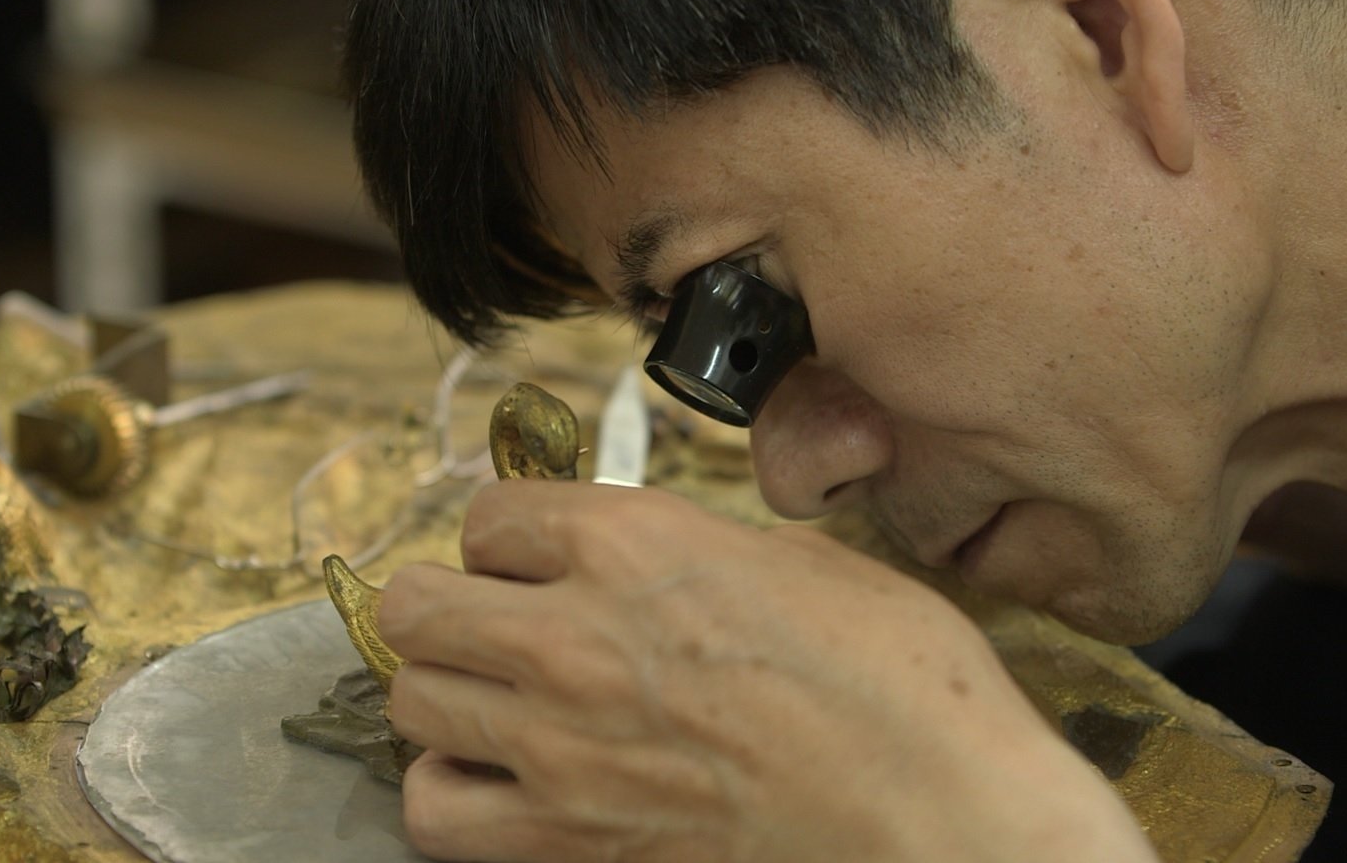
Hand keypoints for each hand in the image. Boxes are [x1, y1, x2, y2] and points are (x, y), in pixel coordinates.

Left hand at [378, 482, 1155, 862]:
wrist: (934, 814)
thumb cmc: (901, 684)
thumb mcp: (805, 562)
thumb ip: (698, 549)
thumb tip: (660, 559)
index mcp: (633, 544)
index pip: (490, 515)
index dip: (510, 535)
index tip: (531, 557)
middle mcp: (573, 635)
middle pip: (415, 606)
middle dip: (449, 606)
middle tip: (494, 622)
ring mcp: (559, 743)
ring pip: (412, 700)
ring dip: (446, 692)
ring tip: (496, 700)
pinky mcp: (567, 839)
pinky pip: (438, 809)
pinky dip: (453, 790)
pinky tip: (501, 778)